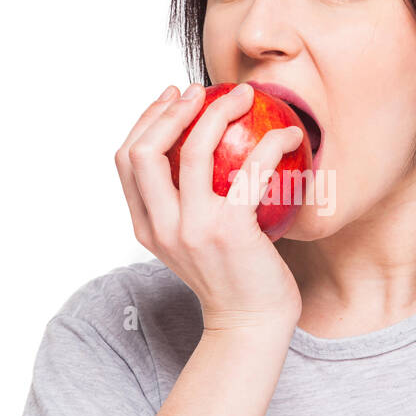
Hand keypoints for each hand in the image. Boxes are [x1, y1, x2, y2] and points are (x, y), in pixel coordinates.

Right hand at [115, 82, 305, 332]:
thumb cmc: (232, 278)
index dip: (145, 120)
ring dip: (218, 112)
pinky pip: (250, 170)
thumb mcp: (192, 242)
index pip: (126, 161)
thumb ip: (184, 206)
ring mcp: (193, 229)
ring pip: (192, 150)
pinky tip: (288, 135)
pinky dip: (271, 144)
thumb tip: (199, 148)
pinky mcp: (231, 230)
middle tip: (201, 91)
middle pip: (144, 150)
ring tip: (243, 96)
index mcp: (146, 227)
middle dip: (170, 110)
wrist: (251, 325)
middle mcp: (162, 227)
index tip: (172, 97)